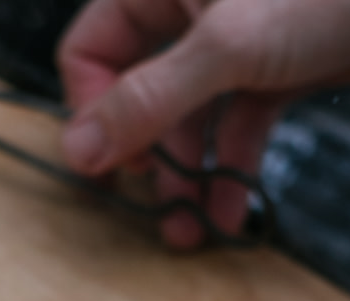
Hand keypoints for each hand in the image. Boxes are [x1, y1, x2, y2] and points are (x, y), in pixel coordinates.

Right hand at [57, 0, 349, 247]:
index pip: (90, 53)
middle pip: (139, 96)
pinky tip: (232, 213)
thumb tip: (79, 149)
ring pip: (189, 123)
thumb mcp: (225, 49)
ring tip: (193, 230)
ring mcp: (230, 49)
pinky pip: (234, 130)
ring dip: (189, 178)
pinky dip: (231, 171)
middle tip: (156, 210)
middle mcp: (186, 16)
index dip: (92, 113)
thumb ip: (148, 99)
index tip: (108, 169)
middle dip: (148, 160)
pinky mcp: (270, 75)